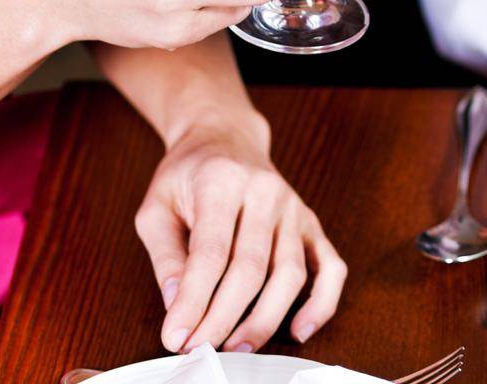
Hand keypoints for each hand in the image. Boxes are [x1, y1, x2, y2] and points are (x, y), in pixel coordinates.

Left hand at [136, 116, 346, 354]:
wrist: (225, 137)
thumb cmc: (187, 176)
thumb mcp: (157, 206)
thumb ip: (165, 256)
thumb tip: (177, 307)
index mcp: (221, 181)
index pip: (211, 250)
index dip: (195, 300)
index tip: (177, 337)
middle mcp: (264, 191)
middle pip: (251, 268)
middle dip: (223, 318)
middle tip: (198, 351)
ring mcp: (293, 206)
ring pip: (290, 273)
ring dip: (264, 320)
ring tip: (235, 348)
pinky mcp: (311, 222)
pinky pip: (330, 267)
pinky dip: (321, 303)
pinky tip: (299, 329)